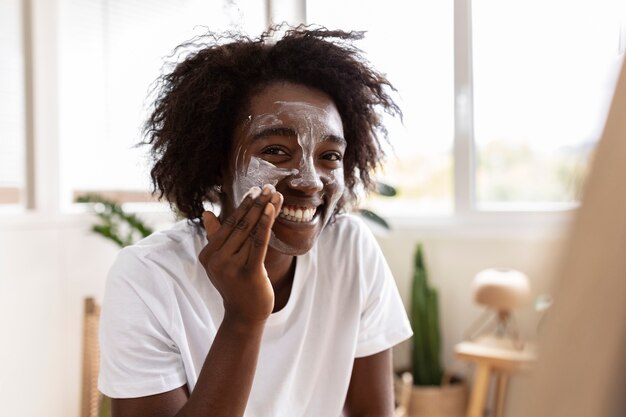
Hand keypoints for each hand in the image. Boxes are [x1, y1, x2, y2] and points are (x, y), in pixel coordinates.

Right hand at [199, 185, 282, 324]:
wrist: (245, 316)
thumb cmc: (236, 285)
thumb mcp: (224, 261)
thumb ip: (216, 237)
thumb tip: (207, 213)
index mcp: (208, 254)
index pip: (229, 224)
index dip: (244, 206)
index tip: (256, 190)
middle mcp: (216, 260)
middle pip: (240, 225)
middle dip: (256, 203)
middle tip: (268, 186)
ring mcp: (230, 267)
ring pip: (251, 232)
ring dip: (265, 210)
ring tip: (276, 194)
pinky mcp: (248, 273)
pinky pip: (258, 244)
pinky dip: (265, 224)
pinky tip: (271, 209)